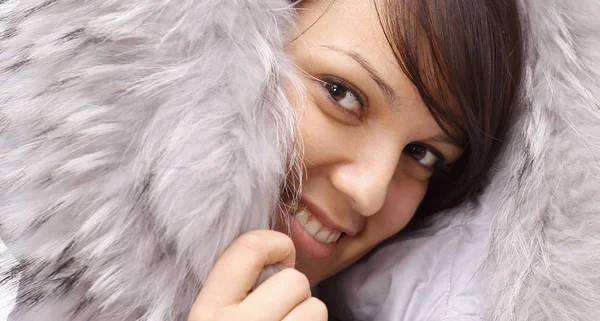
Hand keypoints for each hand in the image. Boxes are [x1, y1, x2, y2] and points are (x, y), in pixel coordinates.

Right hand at [188, 230, 327, 320]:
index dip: (275, 243)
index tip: (281, 256)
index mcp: (207, 309)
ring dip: (307, 314)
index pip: (249, 247)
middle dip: (295, 291)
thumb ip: (236, 282)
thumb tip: (277, 247)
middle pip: (293, 280)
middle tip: (281, 308)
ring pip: (314, 306)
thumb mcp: (216, 312)